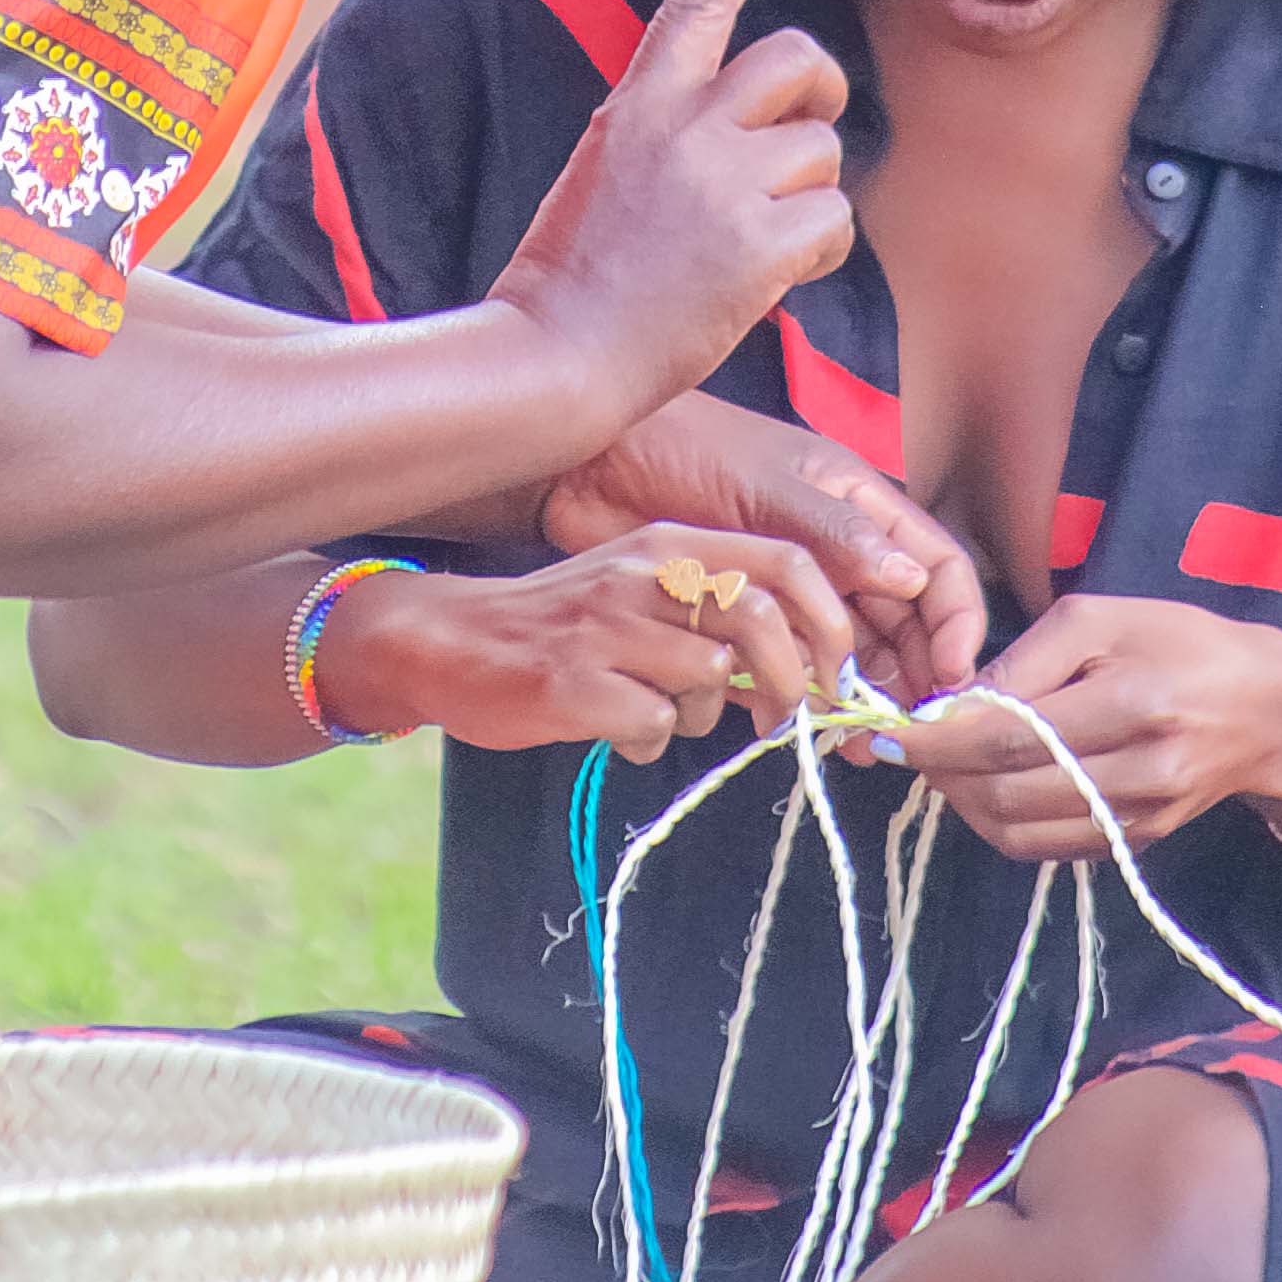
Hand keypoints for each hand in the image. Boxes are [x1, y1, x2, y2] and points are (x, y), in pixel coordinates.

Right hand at [311, 523, 858, 763]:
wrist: (448, 639)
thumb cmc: (561, 623)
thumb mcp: (641, 593)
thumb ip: (713, 616)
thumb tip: (800, 668)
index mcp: (670, 543)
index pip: (788, 560)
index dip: (830, 619)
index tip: (832, 672)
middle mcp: (642, 572)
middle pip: (761, 618)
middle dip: (788, 682)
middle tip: (777, 721)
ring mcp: (604, 627)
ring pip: (708, 678)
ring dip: (703, 715)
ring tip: (664, 713)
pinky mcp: (571, 683)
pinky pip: (651, 723)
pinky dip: (646, 739)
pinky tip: (616, 729)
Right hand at [489, 0, 851, 420]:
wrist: (556, 354)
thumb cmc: (576, 275)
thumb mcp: (607, 168)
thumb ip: (672, 133)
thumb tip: (756, 131)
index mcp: (639, 102)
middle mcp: (686, 124)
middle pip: (800, 59)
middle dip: (821, 96)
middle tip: (802, 139)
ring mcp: (723, 180)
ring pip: (824, 151)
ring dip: (810, 197)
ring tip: (755, 246)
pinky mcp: (759, 242)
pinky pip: (835, 221)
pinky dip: (818, 253)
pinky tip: (769, 282)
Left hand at [544, 391, 985, 704]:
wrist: (595, 463)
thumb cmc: (686, 447)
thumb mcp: (767, 486)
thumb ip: (837, 533)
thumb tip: (912, 580)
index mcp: (859, 506)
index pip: (938, 568)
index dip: (956, 622)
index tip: (952, 676)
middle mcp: (838, 551)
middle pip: (903, 624)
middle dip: (910, 677)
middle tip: (902, 730)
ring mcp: (793, 588)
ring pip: (849, 654)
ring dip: (856, 698)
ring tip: (854, 743)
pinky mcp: (746, 619)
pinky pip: (787, 667)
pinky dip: (796, 698)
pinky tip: (793, 725)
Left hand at [894, 596, 1281, 863]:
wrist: (1267, 710)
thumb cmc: (1180, 643)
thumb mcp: (1101, 618)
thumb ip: (1023, 659)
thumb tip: (950, 702)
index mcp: (1131, 703)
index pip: (1009, 739)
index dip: (939, 740)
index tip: (895, 727)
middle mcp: (1138, 773)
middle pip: (1008, 793)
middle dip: (942, 773)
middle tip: (909, 745)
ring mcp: (1137, 819)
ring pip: (1019, 833)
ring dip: (963, 803)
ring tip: (940, 765)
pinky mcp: (1135, 844)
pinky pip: (1046, 847)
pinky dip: (999, 823)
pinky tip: (982, 787)